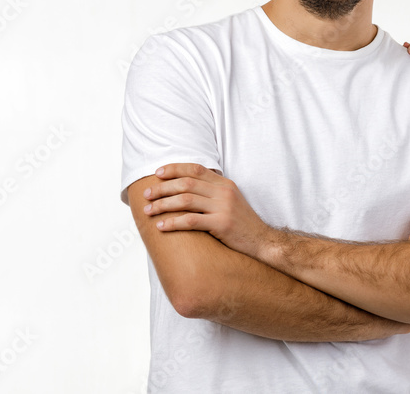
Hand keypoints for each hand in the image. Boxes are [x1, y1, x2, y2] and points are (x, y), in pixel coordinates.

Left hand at [143, 163, 269, 258]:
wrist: (261, 240)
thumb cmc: (241, 223)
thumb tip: (185, 188)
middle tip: (147, 194)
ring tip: (148, 211)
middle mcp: (224, 192)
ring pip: (185, 200)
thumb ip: (212, 192)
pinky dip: (173, 222)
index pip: (196, 168)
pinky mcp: (222, 224)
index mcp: (225, 183)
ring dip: (162, 204)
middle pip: (186, 183)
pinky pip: (191, 220)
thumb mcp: (230, 201)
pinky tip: (161, 226)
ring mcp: (224, 207)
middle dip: (162, 188)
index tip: (157, 173)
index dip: (174, 169)